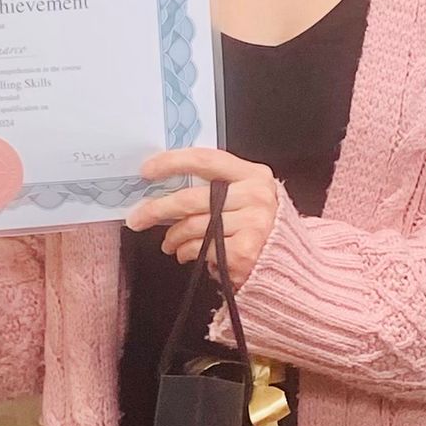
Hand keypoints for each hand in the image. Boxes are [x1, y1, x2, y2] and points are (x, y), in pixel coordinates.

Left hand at [127, 147, 279, 284]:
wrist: (287, 265)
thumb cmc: (259, 229)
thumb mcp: (246, 197)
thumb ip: (217, 187)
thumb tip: (167, 186)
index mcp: (254, 175)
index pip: (206, 160)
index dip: (172, 162)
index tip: (148, 169)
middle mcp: (256, 196)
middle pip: (191, 198)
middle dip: (157, 209)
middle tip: (138, 217)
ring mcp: (252, 224)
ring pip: (192, 226)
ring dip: (173, 237)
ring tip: (170, 242)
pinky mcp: (244, 251)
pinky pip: (199, 248)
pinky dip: (186, 252)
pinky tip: (187, 254)